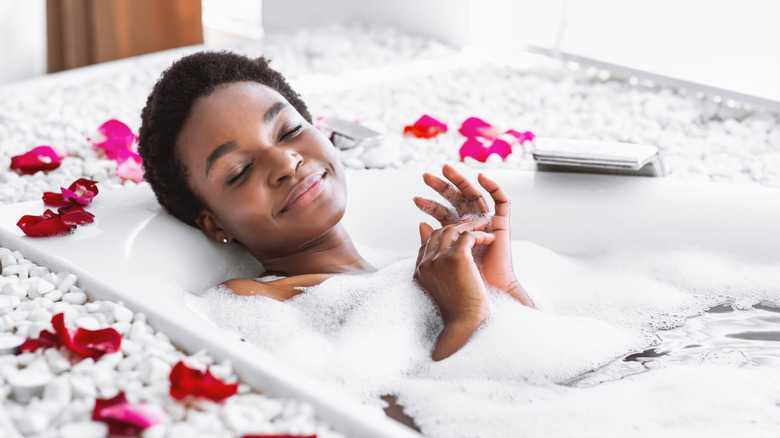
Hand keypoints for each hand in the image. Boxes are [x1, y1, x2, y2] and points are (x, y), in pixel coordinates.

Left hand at [414, 164, 533, 307]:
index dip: (430, 205)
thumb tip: (420, 224)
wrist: (487, 293)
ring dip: (461, 181)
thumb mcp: (442, 257)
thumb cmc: (464, 282)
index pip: (443, 213)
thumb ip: (433, 240)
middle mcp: (472, 226)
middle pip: (456, 200)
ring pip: (474, 195)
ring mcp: (487, 223)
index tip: (415, 199)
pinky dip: (493, 187)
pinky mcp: (502, 224)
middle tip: (425, 176)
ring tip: (446, 168)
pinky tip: (481, 177)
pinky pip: (502, 201)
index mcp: (457, 234)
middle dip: (441, 187)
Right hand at [414, 219, 493, 360]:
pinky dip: (481, 234)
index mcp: (420, 271)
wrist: (467, 324)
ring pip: (453, 230)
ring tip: (486, 225)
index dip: (444, 235)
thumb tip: (446, 256)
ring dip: (471, 225)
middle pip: (438, 233)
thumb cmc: (460, 313)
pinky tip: (491, 239)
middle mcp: (426, 263)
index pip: (428, 243)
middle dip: (457, 225)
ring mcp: (439, 259)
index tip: (461, 232)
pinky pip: (468, 235)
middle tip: (475, 223)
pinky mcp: (456, 257)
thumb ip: (442, 270)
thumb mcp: (446, 289)